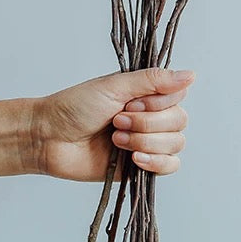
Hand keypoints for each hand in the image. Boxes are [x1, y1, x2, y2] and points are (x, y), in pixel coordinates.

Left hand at [32, 67, 193, 181]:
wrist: (49, 138)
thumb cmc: (74, 107)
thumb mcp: (114, 86)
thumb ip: (153, 80)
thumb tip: (191, 74)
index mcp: (145, 93)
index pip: (178, 96)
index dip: (158, 102)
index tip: (131, 102)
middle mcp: (149, 115)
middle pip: (179, 121)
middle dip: (147, 124)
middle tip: (117, 121)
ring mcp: (146, 141)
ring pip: (175, 144)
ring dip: (145, 141)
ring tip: (116, 139)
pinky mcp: (141, 166)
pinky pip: (169, 167)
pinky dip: (156, 162)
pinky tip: (134, 158)